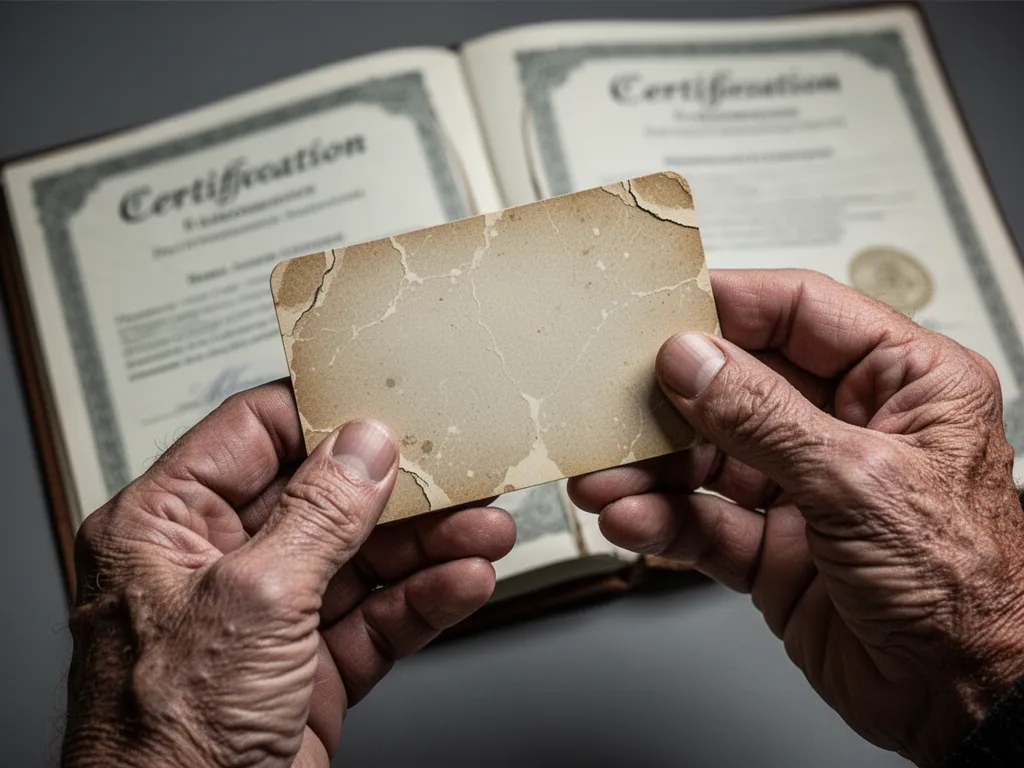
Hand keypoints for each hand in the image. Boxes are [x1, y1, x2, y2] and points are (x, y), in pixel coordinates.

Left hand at [62, 380, 514, 767]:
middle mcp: (215, 567)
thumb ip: (317, 516)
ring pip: (360, 561)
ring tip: (484, 530)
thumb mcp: (251, 602)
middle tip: (460, 473)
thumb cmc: (162, 743)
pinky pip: (375, 618)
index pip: (252, 436)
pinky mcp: (308, 670)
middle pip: (322, 500)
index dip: (324, 416)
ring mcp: (266, 621)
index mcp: (165, 528)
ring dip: (428, 547)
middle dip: (399, 492)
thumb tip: (362, 447)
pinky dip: (423, 602)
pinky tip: (463, 582)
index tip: (387, 404)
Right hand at [568, 269, 1023, 765]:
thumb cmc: (965, 592)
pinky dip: (663, 520)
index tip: (659, 308)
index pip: (800, 314)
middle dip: (670, 400)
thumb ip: (764, 418)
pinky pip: (705, 520)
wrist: (962, 705)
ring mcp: (806, 490)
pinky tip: (632, 519)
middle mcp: (849, 429)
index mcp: (903, 384)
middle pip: (739, 387)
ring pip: (710, 458)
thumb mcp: (860, 483)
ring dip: (652, 468)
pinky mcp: (773, 547)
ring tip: (605, 475)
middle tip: (611, 399)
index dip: (727, 305)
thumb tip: (692, 360)